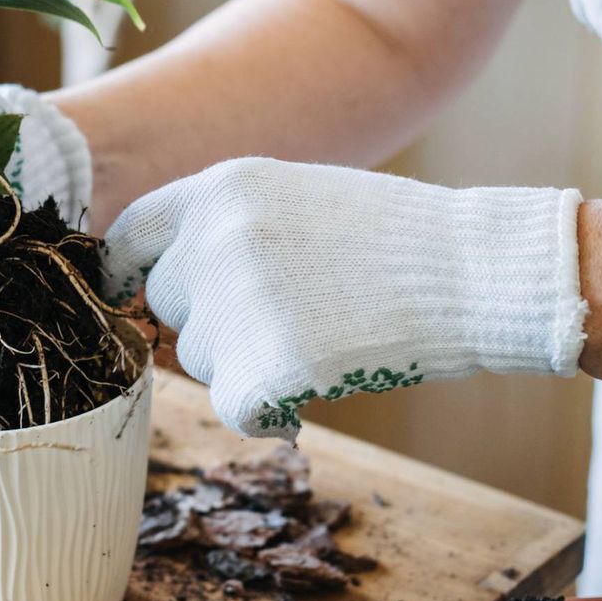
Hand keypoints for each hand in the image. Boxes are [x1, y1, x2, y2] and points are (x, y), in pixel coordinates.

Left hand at [102, 157, 586, 438]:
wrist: (472, 273)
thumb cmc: (388, 238)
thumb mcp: (289, 196)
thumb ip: (219, 230)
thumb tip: (153, 282)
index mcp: (218, 190)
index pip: (130, 237)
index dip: (129, 274)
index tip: (133, 297)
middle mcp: (215, 242)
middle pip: (165, 305)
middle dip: (206, 320)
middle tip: (280, 316)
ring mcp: (238, 304)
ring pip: (198, 359)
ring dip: (239, 362)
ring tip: (314, 336)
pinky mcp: (267, 367)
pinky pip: (232, 406)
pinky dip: (264, 410)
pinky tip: (309, 386)